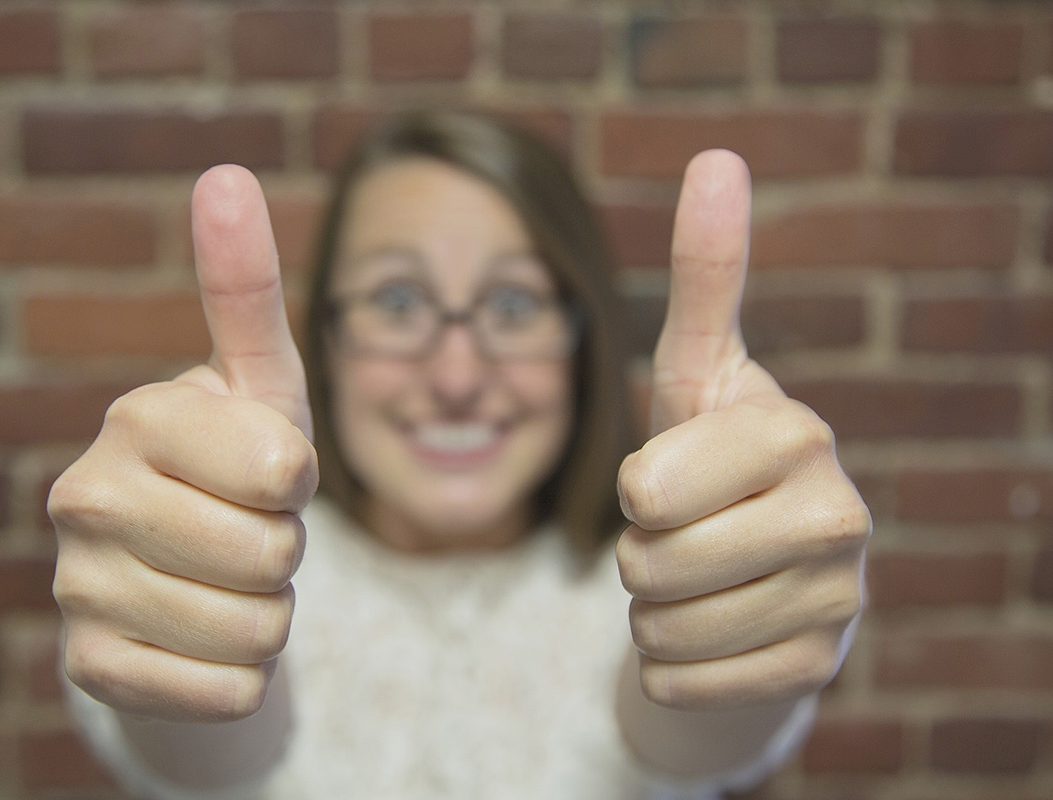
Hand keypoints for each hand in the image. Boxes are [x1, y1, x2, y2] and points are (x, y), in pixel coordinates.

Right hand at [49, 165, 316, 721]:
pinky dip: (239, 677)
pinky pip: (224, 694)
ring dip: (267, 614)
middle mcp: (84, 498)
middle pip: (273, 557)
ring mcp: (78, 588)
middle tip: (245, 530)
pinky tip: (200, 638)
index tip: (265, 470)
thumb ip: (246, 289)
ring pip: (257, 632)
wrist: (186, 571)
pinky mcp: (90, 669)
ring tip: (225, 580)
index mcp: (137, 417)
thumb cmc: (238, 464)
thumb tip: (226, 172)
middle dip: (285, 552)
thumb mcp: (260, 382)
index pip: (283, 470)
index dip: (297, 481)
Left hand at [615, 150, 869, 710]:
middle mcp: (837, 512)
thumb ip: (706, 276)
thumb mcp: (698, 373)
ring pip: (659, 629)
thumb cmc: (711, 462)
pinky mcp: (817, 668)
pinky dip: (669, 666)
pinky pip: (679, 683)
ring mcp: (837, 598)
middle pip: (647, 564)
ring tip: (700, 578)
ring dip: (652, 610)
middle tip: (681, 535)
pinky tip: (713, 632)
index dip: (634, 490)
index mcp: (795, 431)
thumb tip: (719, 156)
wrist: (760, 573)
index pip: (645, 488)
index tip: (670, 478)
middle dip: (636, 555)